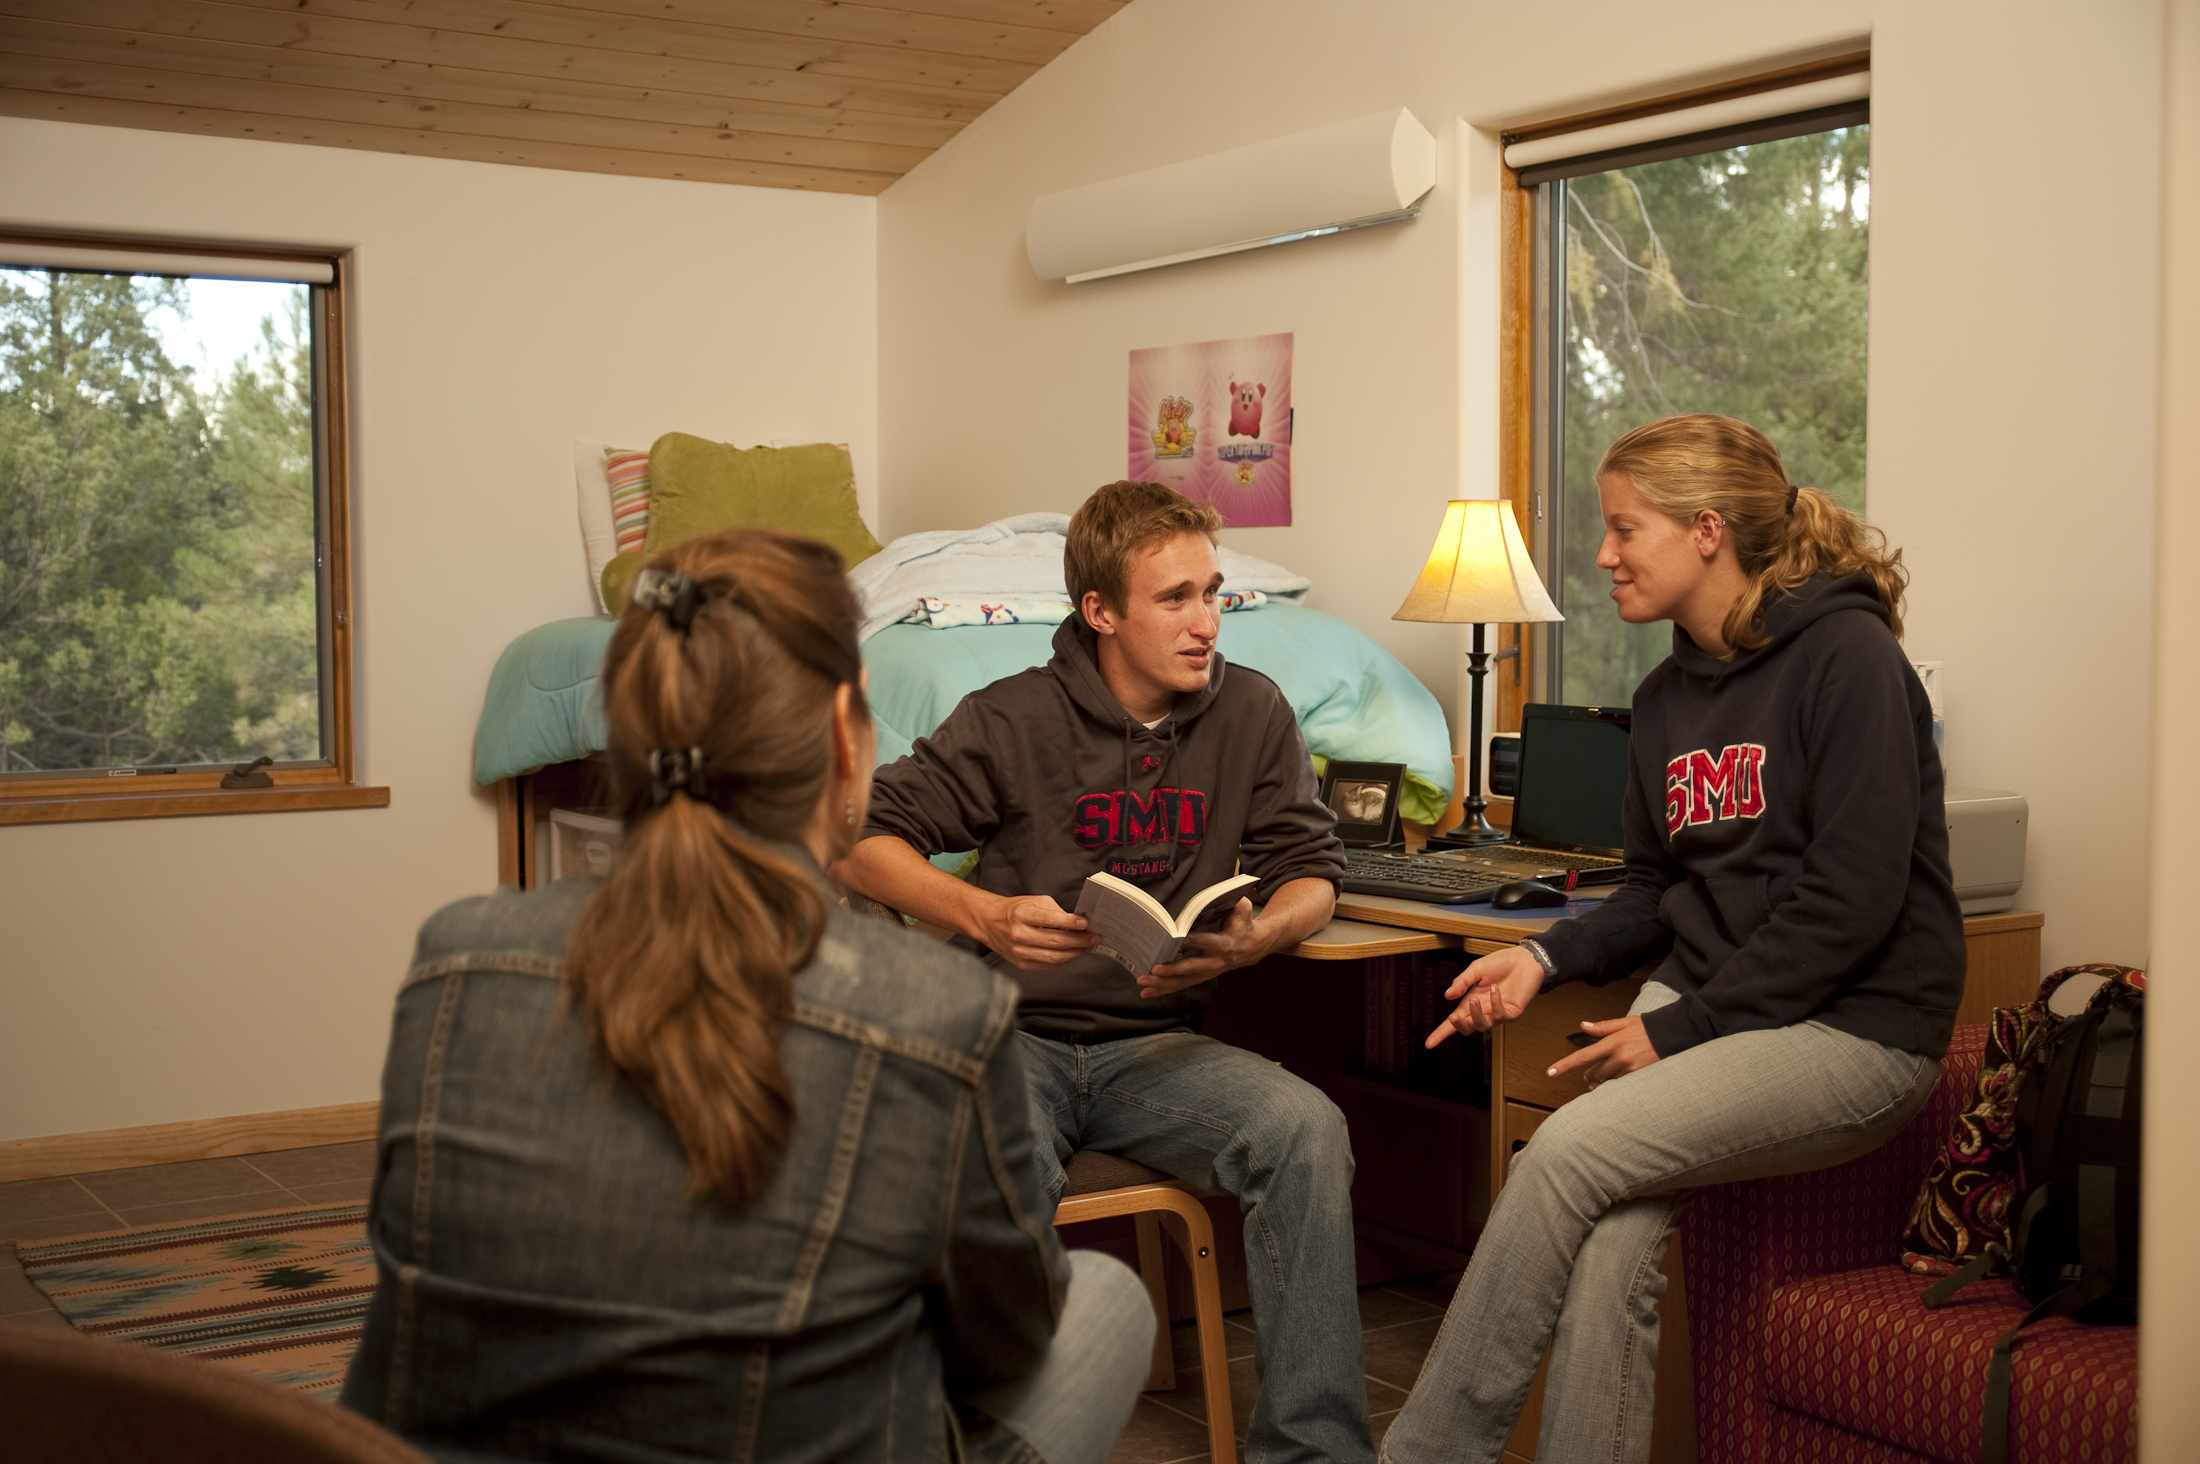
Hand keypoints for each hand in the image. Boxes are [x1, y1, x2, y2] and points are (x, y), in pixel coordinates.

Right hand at [980, 895, 1099, 970]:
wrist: (989, 922)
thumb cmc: (1015, 910)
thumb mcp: (1034, 901)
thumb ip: (1056, 911)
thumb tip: (1078, 923)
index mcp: (1022, 915)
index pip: (1051, 920)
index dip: (1071, 923)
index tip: (1086, 923)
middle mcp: (1019, 935)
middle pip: (1057, 942)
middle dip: (1080, 941)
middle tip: (1095, 938)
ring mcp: (1019, 952)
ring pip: (1055, 958)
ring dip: (1076, 953)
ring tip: (1088, 947)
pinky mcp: (1021, 964)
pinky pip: (1049, 965)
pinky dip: (1064, 960)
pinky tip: (1073, 954)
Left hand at [1140, 899, 1261, 996]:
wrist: (1252, 947)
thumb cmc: (1242, 924)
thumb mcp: (1243, 909)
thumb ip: (1236, 901)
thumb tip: (1224, 894)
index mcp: (1225, 944)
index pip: (1209, 943)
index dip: (1196, 941)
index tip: (1180, 939)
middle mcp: (1215, 962)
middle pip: (1191, 968)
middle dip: (1172, 969)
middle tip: (1154, 968)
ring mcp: (1207, 973)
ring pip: (1183, 981)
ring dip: (1162, 983)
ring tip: (1142, 981)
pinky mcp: (1200, 977)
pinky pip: (1181, 985)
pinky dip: (1163, 990)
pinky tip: (1146, 992)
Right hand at [1425, 946, 1545, 1047]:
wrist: (1525, 959)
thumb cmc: (1501, 963)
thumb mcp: (1476, 969)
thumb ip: (1462, 982)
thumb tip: (1447, 996)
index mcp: (1471, 1001)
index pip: (1454, 1021)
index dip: (1441, 1033)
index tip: (1428, 1044)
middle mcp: (1483, 1010)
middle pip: (1467, 1029)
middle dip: (1459, 1026)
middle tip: (1453, 1017)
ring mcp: (1498, 1013)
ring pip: (1483, 1026)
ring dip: (1476, 1015)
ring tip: (1475, 998)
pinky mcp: (1512, 1012)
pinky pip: (1501, 1015)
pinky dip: (1495, 1003)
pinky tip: (1494, 988)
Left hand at [1547, 1015, 1659, 1088]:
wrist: (1671, 1034)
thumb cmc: (1646, 1027)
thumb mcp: (1623, 1023)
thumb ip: (1602, 1026)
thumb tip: (1583, 1025)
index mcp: (1612, 1042)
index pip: (1583, 1056)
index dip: (1565, 1065)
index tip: (1551, 1072)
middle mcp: (1619, 1057)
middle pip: (1594, 1072)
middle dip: (1588, 1075)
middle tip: (1585, 1077)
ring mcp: (1630, 1068)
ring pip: (1607, 1080)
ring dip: (1600, 1081)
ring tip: (1595, 1083)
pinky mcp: (1639, 1077)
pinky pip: (1621, 1084)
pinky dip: (1614, 1083)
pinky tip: (1612, 1083)